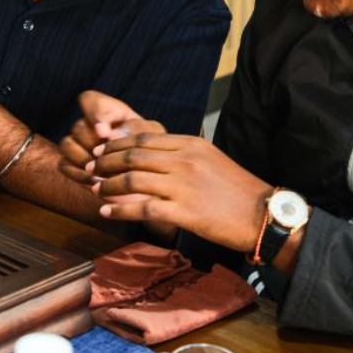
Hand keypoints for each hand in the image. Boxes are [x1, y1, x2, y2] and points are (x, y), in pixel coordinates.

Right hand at [58, 91, 164, 183]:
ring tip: (102, 173)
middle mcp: (87, 124)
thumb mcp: (150, 135)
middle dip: (92, 144)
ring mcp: (77, 143)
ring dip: (84, 160)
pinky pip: (63, 165)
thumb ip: (133, 128)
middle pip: (78, 126)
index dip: (93, 114)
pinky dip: (78, 174)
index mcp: (106, 110)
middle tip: (107, 159)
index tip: (104, 132)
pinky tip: (96, 182)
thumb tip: (106, 134)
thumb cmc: (149, 149)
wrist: (145, 175)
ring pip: (67, 144)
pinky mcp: (71, 163)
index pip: (89, 100)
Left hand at [91, 132, 273, 253]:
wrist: (263, 215)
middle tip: (90, 169)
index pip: (142, 138)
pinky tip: (107, 213)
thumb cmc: (236, 189)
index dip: (116, 145)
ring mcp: (182, 185)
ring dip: (108, 186)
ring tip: (96, 191)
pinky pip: (142, 209)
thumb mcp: (209, 158)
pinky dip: (119, 211)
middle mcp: (183, 160)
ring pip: (132, 181)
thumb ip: (180, 154)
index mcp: (189, 144)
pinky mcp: (183, 211)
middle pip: (132, 156)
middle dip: (105, 163)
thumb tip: (151, 155)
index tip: (100, 151)